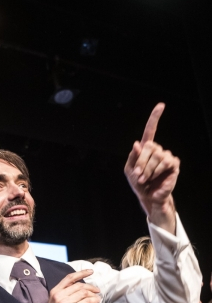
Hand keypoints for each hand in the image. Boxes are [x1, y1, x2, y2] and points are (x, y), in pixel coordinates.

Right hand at [30, 270, 100, 302]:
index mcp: (55, 292)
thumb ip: (66, 294)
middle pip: (79, 286)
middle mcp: (59, 295)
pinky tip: (97, 301)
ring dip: (93, 294)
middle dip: (90, 287)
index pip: (69, 278)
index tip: (90, 271)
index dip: (81, 273)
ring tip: (97, 297)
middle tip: (97, 290)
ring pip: (84, 293)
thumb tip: (82, 288)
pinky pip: (86, 302)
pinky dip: (94, 300)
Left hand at [124, 103, 178, 232]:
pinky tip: (156, 177)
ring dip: (148, 170)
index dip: (155, 117)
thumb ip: (132, 157)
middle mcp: (157, 149)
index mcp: (146, 148)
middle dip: (141, 162)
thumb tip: (137, 143)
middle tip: (138, 176)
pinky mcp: (173, 164)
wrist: (148, 196)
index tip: (161, 105)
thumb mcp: (129, 170)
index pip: (151, 130)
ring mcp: (166, 156)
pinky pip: (165, 162)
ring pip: (157, 156)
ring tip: (145, 179)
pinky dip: (157, 171)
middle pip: (149, 147)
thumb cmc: (138, 183)